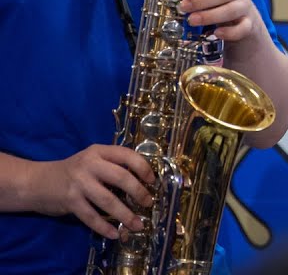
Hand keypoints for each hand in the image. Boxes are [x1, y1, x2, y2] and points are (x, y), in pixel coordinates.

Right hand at [32, 145, 154, 238]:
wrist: (37, 182)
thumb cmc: (73, 171)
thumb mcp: (92, 160)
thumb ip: (112, 165)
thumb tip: (142, 181)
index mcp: (98, 151)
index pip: (127, 155)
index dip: (143, 168)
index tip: (152, 181)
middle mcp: (89, 165)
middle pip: (121, 177)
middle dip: (139, 192)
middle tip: (148, 203)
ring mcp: (79, 183)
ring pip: (108, 200)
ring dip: (125, 214)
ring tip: (138, 225)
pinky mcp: (70, 201)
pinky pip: (91, 217)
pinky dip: (104, 227)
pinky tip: (115, 233)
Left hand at [181, 0, 267, 44]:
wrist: (242, 17)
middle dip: (201, 0)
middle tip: (183, 7)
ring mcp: (246, 6)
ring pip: (231, 10)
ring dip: (209, 16)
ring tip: (191, 20)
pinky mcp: (249, 23)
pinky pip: (241, 28)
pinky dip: (229, 31)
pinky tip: (216, 33)